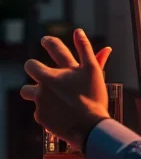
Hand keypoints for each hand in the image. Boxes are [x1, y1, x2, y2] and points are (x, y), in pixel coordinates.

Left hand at [20, 29, 111, 149]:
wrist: (89, 127)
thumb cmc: (95, 97)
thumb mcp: (94, 72)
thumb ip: (87, 50)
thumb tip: (78, 31)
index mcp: (65, 69)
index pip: (54, 47)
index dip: (49, 41)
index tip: (45, 40)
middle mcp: (49, 81)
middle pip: (31, 66)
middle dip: (34, 67)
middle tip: (42, 73)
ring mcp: (42, 98)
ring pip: (27, 91)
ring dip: (35, 92)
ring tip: (51, 98)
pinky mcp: (39, 115)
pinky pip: (38, 110)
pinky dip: (47, 111)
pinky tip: (60, 115)